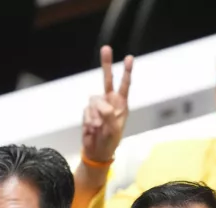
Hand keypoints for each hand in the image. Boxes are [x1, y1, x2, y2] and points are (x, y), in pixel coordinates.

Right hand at [82, 45, 133, 163]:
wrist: (97, 151)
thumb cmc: (110, 142)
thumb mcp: (113, 130)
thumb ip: (109, 115)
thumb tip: (102, 105)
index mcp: (121, 105)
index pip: (124, 85)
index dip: (126, 72)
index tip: (129, 58)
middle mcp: (110, 101)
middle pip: (107, 79)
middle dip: (106, 64)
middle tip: (106, 48)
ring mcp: (98, 106)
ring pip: (94, 100)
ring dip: (95, 114)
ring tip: (98, 127)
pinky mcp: (88, 111)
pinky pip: (87, 110)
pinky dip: (89, 120)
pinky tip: (92, 129)